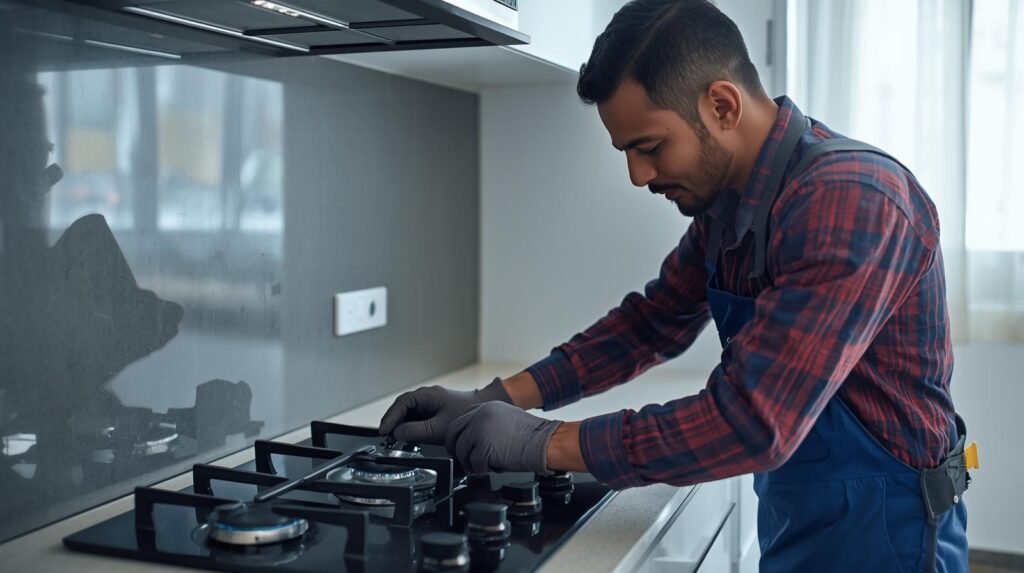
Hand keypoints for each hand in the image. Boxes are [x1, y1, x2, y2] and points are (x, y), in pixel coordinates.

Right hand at [378, 378, 512, 443]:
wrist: (483, 414)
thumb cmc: (465, 415)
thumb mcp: (439, 427)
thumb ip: (417, 431)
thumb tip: (398, 433)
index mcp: (427, 395)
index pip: (401, 404)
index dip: (390, 418)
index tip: (383, 431)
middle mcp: (426, 397)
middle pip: (402, 409)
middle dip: (393, 423)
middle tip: (385, 439)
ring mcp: (429, 405)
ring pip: (408, 415)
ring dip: (401, 427)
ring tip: (394, 441)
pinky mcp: (433, 413)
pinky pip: (416, 420)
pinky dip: (410, 429)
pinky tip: (408, 439)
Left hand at [445, 401, 561, 475]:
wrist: (547, 442)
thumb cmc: (534, 434)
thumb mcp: (507, 417)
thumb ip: (488, 422)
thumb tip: (473, 437)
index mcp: (485, 407)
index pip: (460, 421)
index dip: (459, 436)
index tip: (460, 445)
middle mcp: (479, 416)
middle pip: (454, 434)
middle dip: (456, 449)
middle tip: (465, 459)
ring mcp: (480, 431)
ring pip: (462, 451)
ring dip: (471, 462)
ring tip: (485, 464)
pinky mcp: (483, 448)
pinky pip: (474, 465)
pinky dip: (482, 470)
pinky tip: (494, 468)